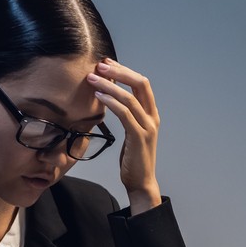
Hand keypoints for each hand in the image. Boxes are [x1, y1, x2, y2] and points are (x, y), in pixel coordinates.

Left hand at [87, 59, 161, 214]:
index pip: (141, 83)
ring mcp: (148, 127)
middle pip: (140, 83)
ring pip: (130, 97)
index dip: (124, 71)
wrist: (141, 183)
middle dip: (119, 71)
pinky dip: (111, 102)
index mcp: (151, 114)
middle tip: (100, 65)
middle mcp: (153, 118)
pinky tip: (99, 96)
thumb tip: (110, 98)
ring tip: (92, 79)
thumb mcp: (132, 132)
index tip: (106, 64)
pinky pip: (125, 114)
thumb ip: (127, 115)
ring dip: (109, 85)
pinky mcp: (139, 137)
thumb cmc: (134, 159)